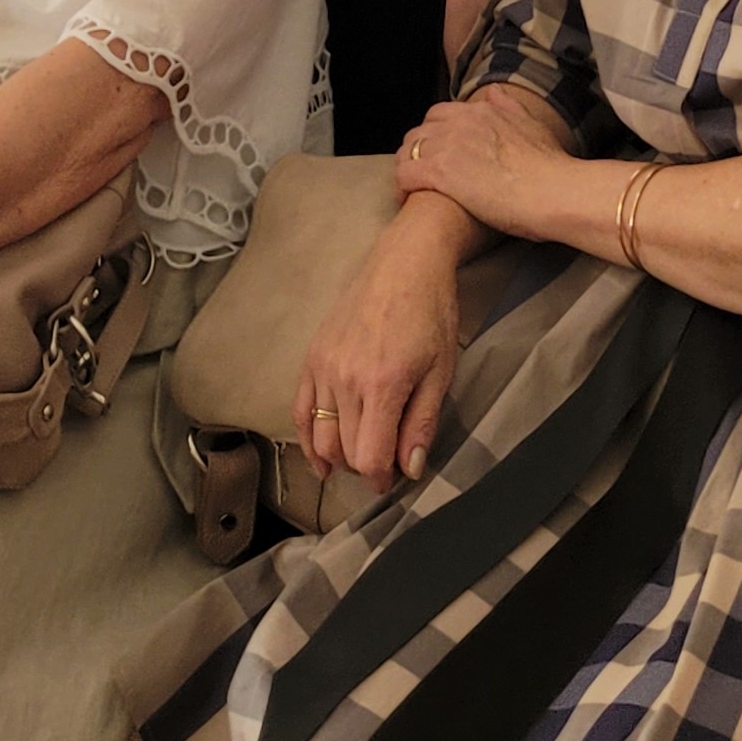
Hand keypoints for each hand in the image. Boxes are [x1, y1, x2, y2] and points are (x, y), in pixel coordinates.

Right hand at [294, 214, 462, 492]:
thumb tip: (410, 469)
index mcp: (382, 384)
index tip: (397, 478)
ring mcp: (323, 366)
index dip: (383, 478)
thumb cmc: (431, 312)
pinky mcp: (312, 356)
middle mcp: (345, 378)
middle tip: (388, 464)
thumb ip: (422, 423)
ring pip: (320, 435)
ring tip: (361, 457)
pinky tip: (320, 457)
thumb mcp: (441, 371)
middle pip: (344, 451)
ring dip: (339, 456)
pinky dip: (307, 438)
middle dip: (366, 467)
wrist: (405, 262)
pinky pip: (300, 410)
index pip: (370, 457)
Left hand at [395, 86, 570, 241]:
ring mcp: (448, 145)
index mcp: (481, 110)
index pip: (439, 115)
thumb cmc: (551, 167)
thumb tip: (493, 92)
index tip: (437, 154)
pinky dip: (402, 187)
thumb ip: (509, 107)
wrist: (554, 191)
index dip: (434, 135)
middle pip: (419, 131)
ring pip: (407, 151)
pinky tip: (408, 200)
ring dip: (406, 168)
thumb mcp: (532, 126)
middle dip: (416, 151)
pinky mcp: (440, 173)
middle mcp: (460, 121)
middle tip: (422, 173)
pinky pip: (404, 174)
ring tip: (412, 190)